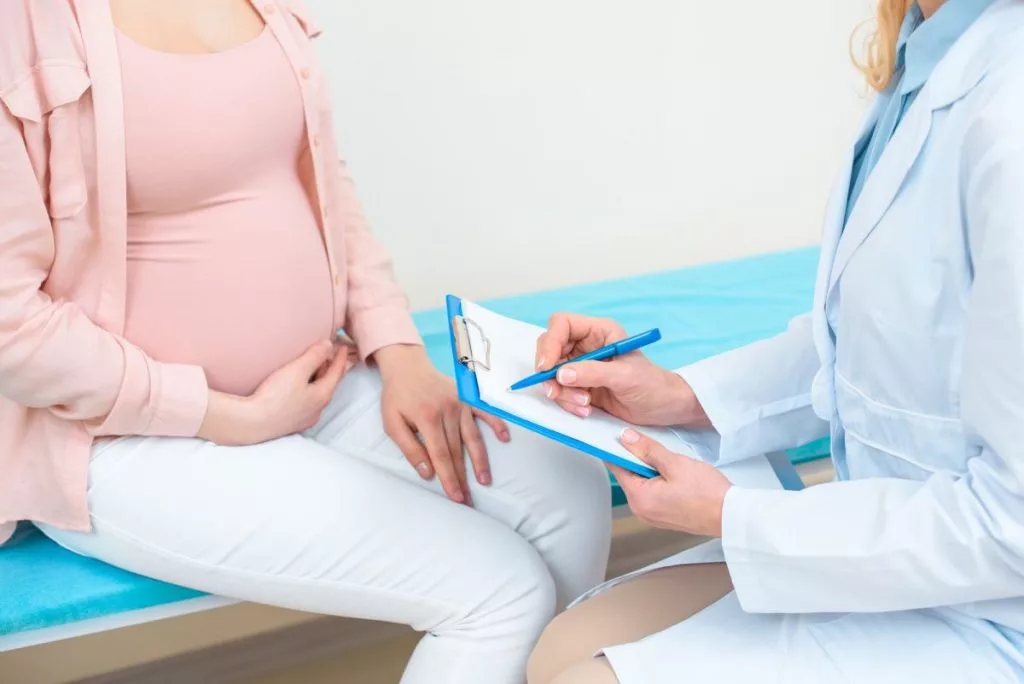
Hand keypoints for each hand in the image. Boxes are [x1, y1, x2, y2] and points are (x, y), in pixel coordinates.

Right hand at [199, 340, 348, 444]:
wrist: (252, 423)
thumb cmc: (275, 396)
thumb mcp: (297, 370)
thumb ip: (314, 356)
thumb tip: (329, 346)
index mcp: (323, 395)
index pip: (337, 372)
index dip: (341, 358)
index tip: (344, 347)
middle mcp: (318, 409)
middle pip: (328, 384)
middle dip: (329, 369)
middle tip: (328, 355)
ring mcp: (305, 418)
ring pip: (317, 394)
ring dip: (317, 380)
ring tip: (312, 368)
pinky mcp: (292, 423)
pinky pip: (305, 402)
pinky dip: (307, 390)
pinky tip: (297, 388)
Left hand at [374, 345, 508, 504]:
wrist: (407, 363)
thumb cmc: (397, 396)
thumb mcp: (392, 422)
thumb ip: (409, 448)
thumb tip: (427, 472)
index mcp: (428, 419)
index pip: (441, 456)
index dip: (449, 478)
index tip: (455, 497)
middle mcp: (448, 412)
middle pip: (458, 451)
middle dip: (463, 478)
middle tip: (468, 500)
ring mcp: (461, 404)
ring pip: (473, 437)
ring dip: (480, 460)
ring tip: (485, 480)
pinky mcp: (468, 397)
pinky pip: (486, 412)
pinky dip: (496, 425)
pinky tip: (505, 438)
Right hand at [535, 313, 707, 426]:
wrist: (664, 409)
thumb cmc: (653, 385)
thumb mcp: (625, 376)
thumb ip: (592, 372)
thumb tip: (561, 373)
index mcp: (599, 331)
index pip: (561, 324)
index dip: (550, 342)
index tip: (547, 366)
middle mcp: (587, 346)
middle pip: (550, 349)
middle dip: (551, 372)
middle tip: (556, 390)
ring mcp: (581, 366)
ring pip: (552, 374)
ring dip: (561, 392)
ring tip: (583, 404)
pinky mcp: (580, 386)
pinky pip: (560, 391)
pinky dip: (566, 402)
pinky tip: (585, 409)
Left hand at [608, 428, 731, 536]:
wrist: (730, 515)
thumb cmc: (707, 493)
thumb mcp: (675, 463)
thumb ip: (648, 450)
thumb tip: (626, 438)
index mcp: (639, 498)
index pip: (617, 468)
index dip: (617, 450)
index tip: (619, 436)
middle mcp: (642, 511)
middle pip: (629, 477)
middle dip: (637, 459)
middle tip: (650, 444)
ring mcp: (653, 516)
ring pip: (642, 485)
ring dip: (650, 470)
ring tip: (668, 460)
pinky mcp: (665, 516)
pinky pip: (653, 494)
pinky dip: (658, 481)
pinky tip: (673, 474)